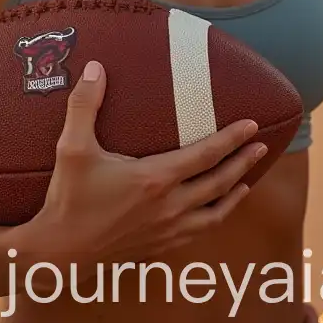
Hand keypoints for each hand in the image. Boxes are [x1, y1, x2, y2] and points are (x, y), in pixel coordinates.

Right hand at [20, 60, 266, 278]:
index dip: (231, 138)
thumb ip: (85, 105)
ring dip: (234, 194)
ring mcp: (167, 230)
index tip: (252, 124)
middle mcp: (169, 206)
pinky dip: (214, 218)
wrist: (60, 255)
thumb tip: (96, 67)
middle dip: (243, 162)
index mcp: (155, 179)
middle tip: (261, 146)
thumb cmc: (68, 199)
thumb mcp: (72, 147)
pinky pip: (199, 232)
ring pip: (215, 213)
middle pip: (219, 182)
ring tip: (247, 181)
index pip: (206, 154)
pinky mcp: (160, 247)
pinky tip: (214, 213)